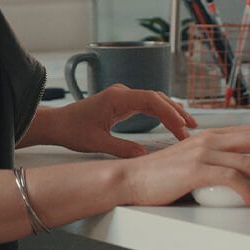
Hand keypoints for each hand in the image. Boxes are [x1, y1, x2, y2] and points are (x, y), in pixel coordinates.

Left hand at [48, 84, 197, 157]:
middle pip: (157, 98)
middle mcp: (122, 93)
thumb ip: (122, 149)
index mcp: (117, 97)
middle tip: (192, 130)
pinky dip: (161, 113)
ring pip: (154, 100)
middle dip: (176, 113)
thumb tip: (145, 155)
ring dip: (171, 112)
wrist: (57, 123)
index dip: (169, 113)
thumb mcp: (97, 143)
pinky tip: (171, 123)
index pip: (151, 100)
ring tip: (188, 126)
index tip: (181, 127)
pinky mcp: (122, 103)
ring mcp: (123, 97)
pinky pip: (147, 105)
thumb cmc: (72, 130)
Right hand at [118, 125, 249, 207]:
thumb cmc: (158, 176)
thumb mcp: (192, 162)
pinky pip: (232, 178)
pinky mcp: (195, 169)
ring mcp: (203, 153)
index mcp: (211, 136)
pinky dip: (249, 191)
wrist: (129, 178)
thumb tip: (244, 178)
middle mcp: (209, 139)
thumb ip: (215, 163)